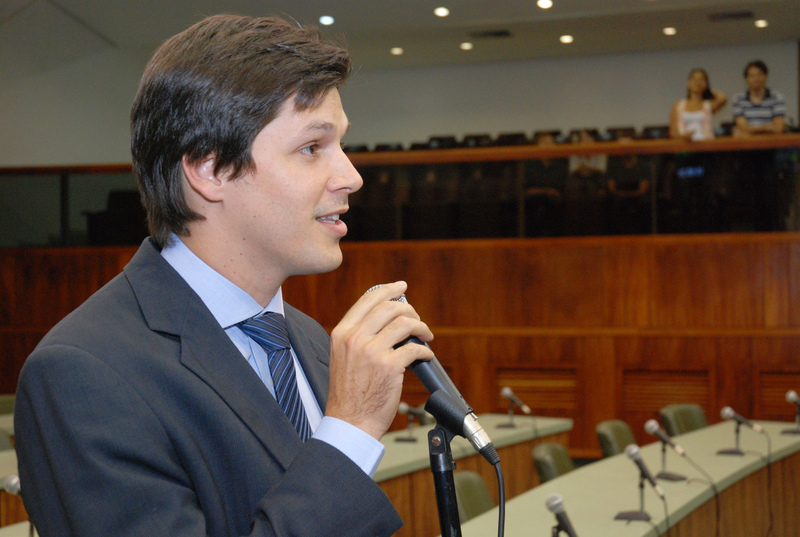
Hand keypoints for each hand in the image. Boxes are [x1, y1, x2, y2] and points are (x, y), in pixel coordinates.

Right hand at [326, 281, 434, 439]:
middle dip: (409, 309)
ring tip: (425, 335)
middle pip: (389, 307)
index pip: (367, 301)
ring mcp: (372, 352)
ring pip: (404, 324)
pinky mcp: (389, 367)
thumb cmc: (348, 394)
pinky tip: (426, 355)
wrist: (349, 422)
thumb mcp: (342, 357)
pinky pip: (414, 348)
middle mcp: (355, 339)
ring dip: (421, 327)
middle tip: (417, 318)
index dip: (388, 290)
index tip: (401, 287)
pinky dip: (424, 350)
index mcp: (342, 333)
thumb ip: (357, 337)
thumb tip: (384, 320)